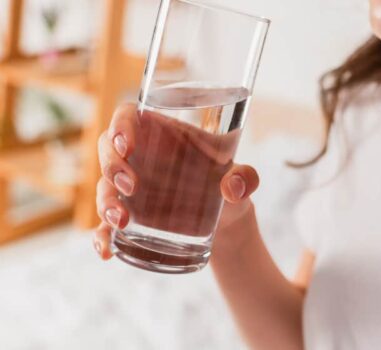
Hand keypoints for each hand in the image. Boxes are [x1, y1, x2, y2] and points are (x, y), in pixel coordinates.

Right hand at [92, 104, 259, 259]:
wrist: (226, 222)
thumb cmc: (230, 186)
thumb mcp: (243, 179)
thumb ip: (246, 178)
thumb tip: (234, 187)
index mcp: (162, 135)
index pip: (128, 116)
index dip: (120, 125)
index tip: (127, 144)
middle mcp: (140, 158)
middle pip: (108, 150)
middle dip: (112, 167)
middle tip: (132, 186)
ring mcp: (129, 189)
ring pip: (104, 188)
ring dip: (105, 203)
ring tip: (122, 221)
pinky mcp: (128, 217)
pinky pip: (104, 226)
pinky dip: (100, 238)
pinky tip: (105, 252)